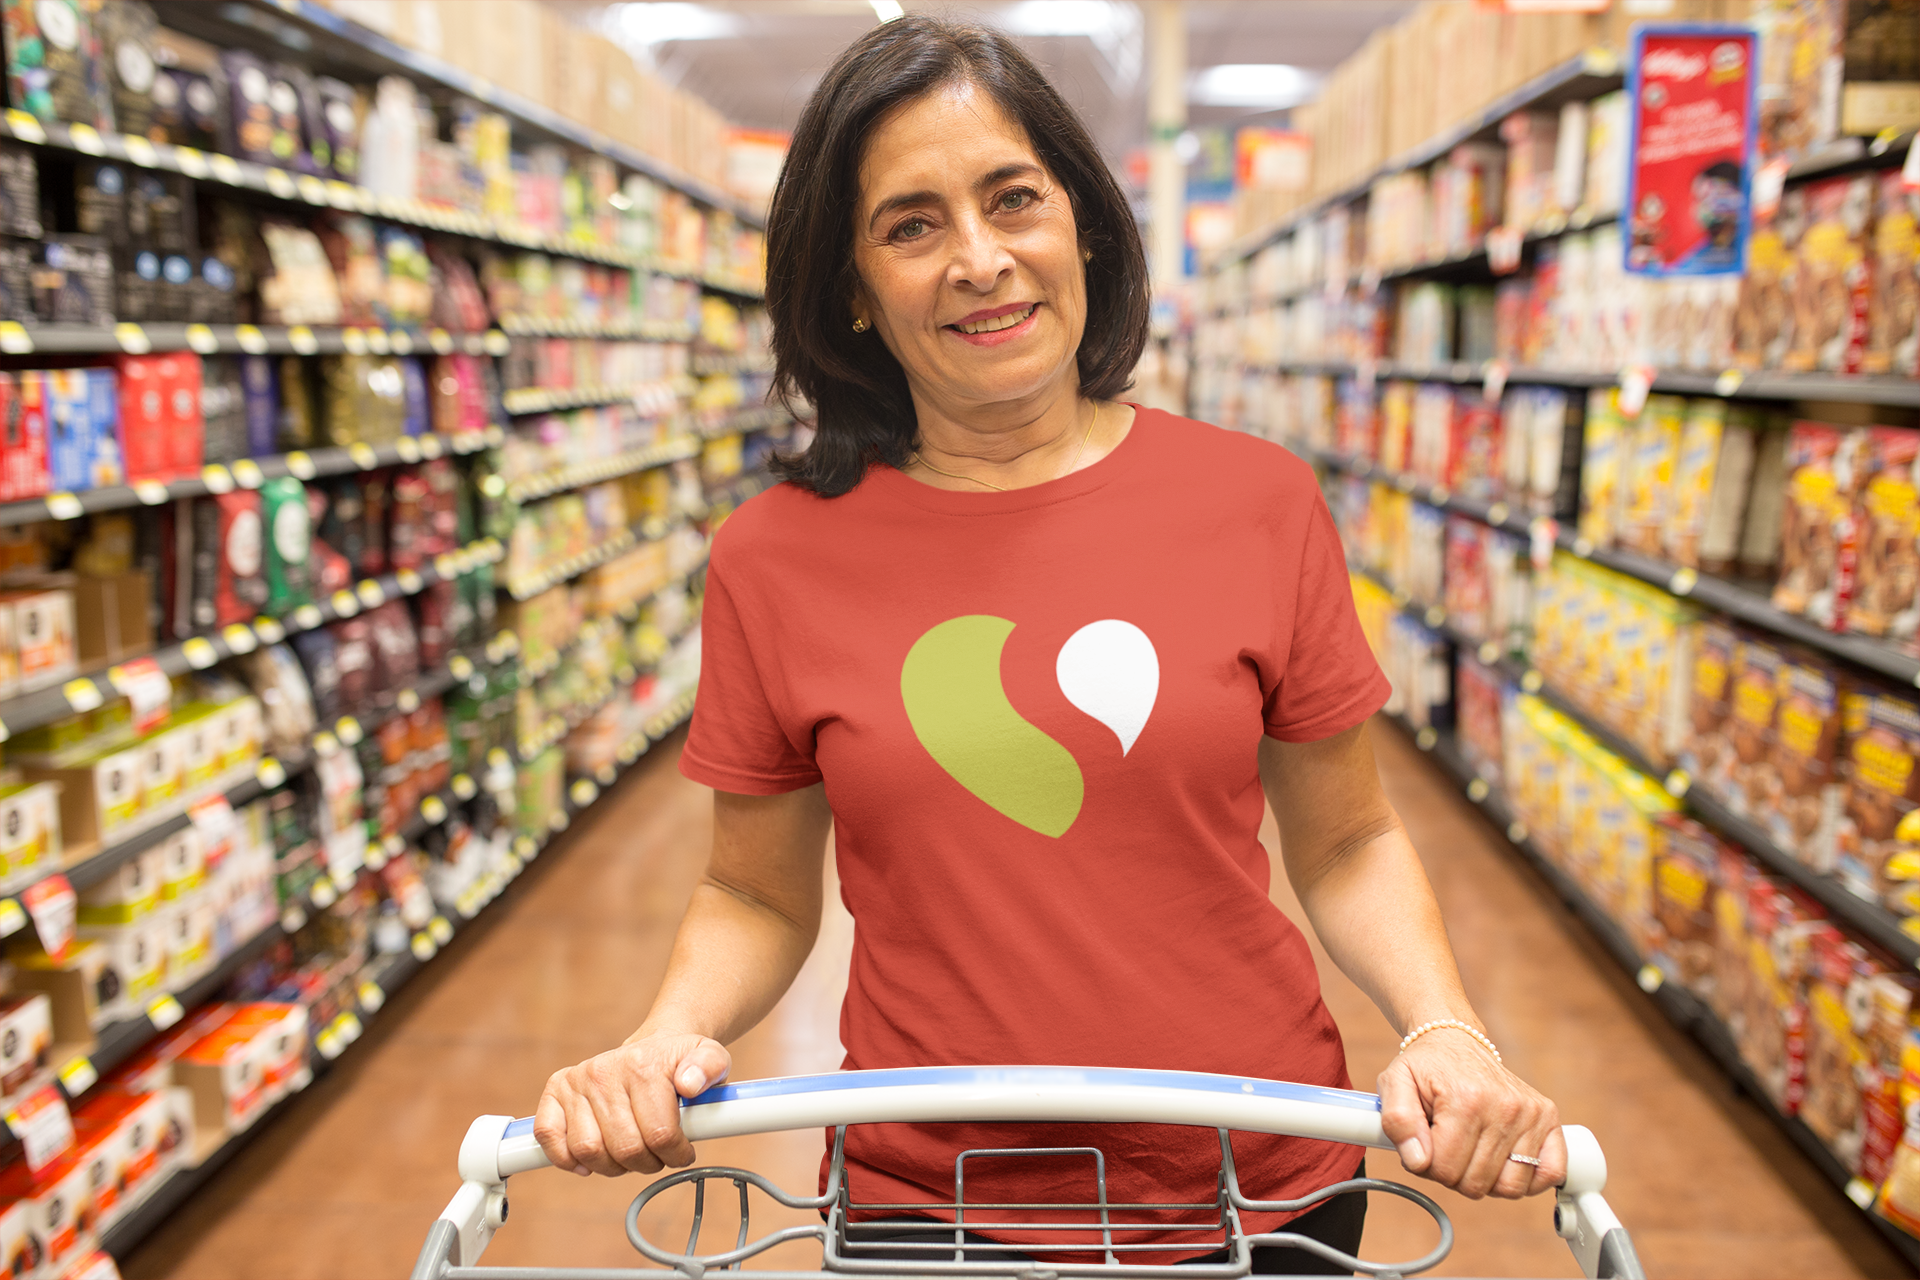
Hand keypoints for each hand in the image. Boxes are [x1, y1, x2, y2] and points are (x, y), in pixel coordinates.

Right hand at [535, 1033, 730, 1176]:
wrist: (655, 1046)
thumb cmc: (681, 1061)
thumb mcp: (712, 1058)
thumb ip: (711, 1066)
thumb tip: (690, 1083)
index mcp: (643, 1065)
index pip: (659, 1134)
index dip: (676, 1154)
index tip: (683, 1152)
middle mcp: (604, 1071)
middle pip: (625, 1148)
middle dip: (648, 1163)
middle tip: (657, 1156)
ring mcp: (578, 1081)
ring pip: (588, 1150)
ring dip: (613, 1167)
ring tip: (630, 1156)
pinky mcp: (556, 1091)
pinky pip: (548, 1135)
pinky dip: (566, 1158)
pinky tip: (589, 1162)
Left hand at [1377, 1028, 1564, 1198]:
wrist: (1457, 1042)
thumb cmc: (1426, 1067)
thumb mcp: (1395, 1083)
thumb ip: (1396, 1122)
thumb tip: (1417, 1160)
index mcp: (1465, 1099)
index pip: (1445, 1169)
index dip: (1426, 1166)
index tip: (1423, 1144)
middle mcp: (1504, 1106)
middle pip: (1476, 1183)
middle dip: (1453, 1173)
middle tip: (1446, 1146)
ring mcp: (1531, 1114)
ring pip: (1510, 1188)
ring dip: (1486, 1180)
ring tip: (1471, 1152)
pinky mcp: (1548, 1119)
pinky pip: (1549, 1174)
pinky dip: (1526, 1179)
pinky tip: (1504, 1161)